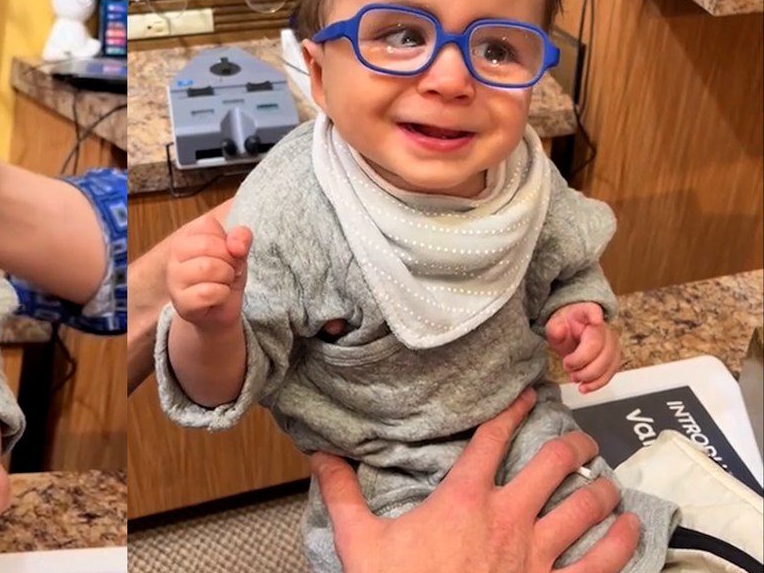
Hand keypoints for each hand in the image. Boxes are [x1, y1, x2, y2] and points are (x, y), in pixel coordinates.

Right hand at [166, 208, 252, 329]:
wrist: (219, 311)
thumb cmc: (225, 276)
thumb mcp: (238, 252)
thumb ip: (241, 238)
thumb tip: (236, 245)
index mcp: (187, 236)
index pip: (208, 224)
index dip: (226, 240)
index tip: (229, 254)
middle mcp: (175, 254)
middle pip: (207, 245)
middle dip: (228, 260)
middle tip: (229, 271)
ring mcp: (174, 278)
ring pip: (207, 268)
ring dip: (226, 278)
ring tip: (223, 283)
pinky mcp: (180, 302)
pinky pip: (207, 292)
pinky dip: (222, 295)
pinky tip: (218, 297)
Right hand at [313, 389, 639, 572]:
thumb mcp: (360, 541)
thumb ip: (343, 493)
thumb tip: (321, 455)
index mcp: (462, 500)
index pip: (492, 440)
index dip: (512, 410)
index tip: (528, 395)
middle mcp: (508, 518)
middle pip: (554, 463)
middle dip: (573, 444)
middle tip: (579, 438)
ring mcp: (537, 555)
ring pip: (585, 506)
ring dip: (602, 488)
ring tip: (607, 480)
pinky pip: (602, 561)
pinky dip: (621, 540)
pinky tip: (630, 527)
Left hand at [546, 303, 619, 392]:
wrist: (572, 332)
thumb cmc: (565, 326)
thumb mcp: (554, 325)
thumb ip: (555, 329)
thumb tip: (559, 330)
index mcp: (586, 313)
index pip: (593, 311)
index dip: (595, 316)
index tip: (595, 320)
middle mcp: (604, 327)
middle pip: (602, 348)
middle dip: (584, 363)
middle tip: (567, 366)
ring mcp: (612, 342)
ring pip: (609, 363)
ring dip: (590, 376)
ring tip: (574, 378)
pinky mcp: (613, 357)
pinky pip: (611, 373)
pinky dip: (597, 383)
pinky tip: (585, 387)